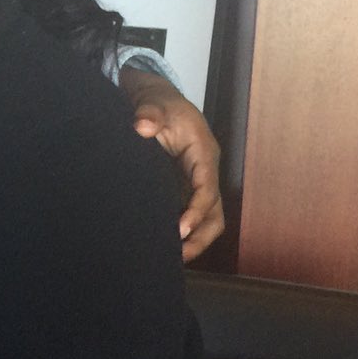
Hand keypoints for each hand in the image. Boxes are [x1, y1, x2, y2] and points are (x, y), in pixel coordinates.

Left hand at [121, 69, 223, 260]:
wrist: (155, 99)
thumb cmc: (158, 102)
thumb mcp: (153, 102)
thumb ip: (149, 113)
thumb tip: (143, 126)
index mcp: (203, 152)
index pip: (207, 188)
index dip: (196, 210)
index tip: (181, 229)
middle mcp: (205, 171)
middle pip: (215, 212)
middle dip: (200, 236)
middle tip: (177, 256)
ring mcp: (196, 182)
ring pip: (208, 218)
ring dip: (195, 240)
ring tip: (172, 259)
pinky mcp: (185, 188)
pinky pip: (192, 214)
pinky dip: (184, 232)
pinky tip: (165, 246)